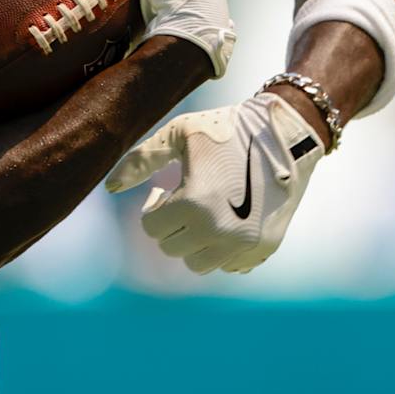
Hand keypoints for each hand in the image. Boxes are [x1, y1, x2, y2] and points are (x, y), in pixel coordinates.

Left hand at [105, 93, 322, 273]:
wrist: (285, 133)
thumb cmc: (225, 128)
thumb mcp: (179, 134)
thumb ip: (140, 160)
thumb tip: (109, 187)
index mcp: (194, 203)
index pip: (152, 226)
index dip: (155, 205)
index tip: (167, 186)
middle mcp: (219, 230)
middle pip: (172, 248)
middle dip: (172, 224)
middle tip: (185, 198)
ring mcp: (244, 243)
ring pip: (198, 263)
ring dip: (194, 241)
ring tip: (204, 211)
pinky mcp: (264, 248)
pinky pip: (229, 265)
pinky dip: (222, 249)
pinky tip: (229, 220)